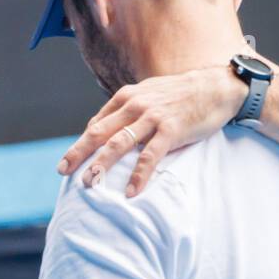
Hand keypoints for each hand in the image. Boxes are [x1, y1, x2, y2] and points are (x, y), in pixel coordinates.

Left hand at [57, 66, 248, 196]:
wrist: (215, 86)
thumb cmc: (179, 95)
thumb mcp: (147, 95)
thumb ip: (126, 110)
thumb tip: (103, 128)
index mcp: (126, 97)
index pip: (96, 123)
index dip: (81, 144)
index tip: (68, 163)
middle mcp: (135, 105)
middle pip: (99, 132)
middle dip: (79, 153)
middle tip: (63, 171)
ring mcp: (152, 117)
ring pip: (119, 143)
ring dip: (101, 165)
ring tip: (89, 183)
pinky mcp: (171, 130)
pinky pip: (149, 156)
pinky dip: (138, 175)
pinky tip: (131, 192)